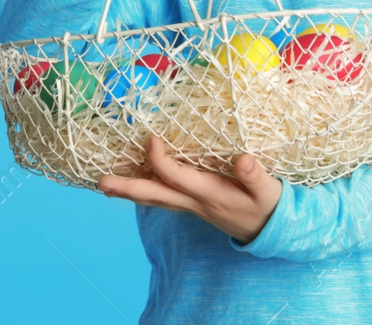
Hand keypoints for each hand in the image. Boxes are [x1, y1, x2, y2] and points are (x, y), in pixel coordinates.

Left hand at [97, 134, 281, 243]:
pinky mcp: (192, 205)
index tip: (151, 139)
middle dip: (127, 189)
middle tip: (100, 182)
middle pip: (154, 196)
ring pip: (154, 200)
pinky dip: (143, 192)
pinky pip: (162, 199)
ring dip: (129, 192)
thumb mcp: (267, 191)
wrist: (270, 231)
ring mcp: (191, 207)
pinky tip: (132, 185)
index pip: (176, 178)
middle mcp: (194, 203)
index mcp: (209, 194)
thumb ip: (255, 176)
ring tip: (105, 186)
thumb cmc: (268, 206)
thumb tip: (243, 160)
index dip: (160, 160)